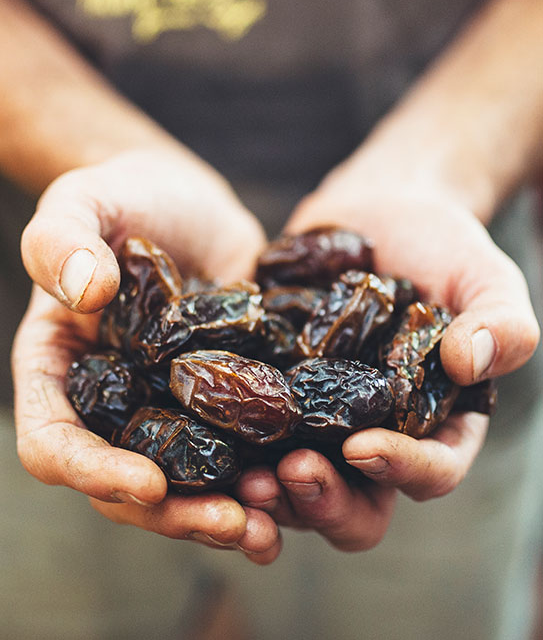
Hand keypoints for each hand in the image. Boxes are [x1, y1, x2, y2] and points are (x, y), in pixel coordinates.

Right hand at [12, 149, 279, 563]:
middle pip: (130, 486)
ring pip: (191, 481)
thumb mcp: (81, 203)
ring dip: (231, 510)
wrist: (183, 198)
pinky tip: (311, 480)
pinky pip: (243, 444)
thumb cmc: (120, 195)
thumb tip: (85, 291)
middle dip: (179, 514)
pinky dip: (271, 470)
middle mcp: (117, 404)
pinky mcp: (228, 395)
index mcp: (62, 373)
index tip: (148, 482)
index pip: (54, 441)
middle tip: (237, 524)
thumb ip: (62, 241)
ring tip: (278, 527)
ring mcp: (173, 406)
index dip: (93, 472)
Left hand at [236, 181, 538, 551]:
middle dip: (323, 500)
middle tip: (289, 472)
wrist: (384, 210)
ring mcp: (319, 418)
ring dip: (270, 490)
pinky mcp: (274, 389)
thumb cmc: (445, 247)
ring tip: (241, 472)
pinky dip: (230, 440)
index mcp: (435, 425)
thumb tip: (469, 361)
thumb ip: (500, 323)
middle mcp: (376, 434)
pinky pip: (251, 429)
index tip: (362, 448)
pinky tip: (202, 425)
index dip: (400, 470)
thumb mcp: (487, 279)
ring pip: (295, 481)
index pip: (430, 470)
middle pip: (356, 501)